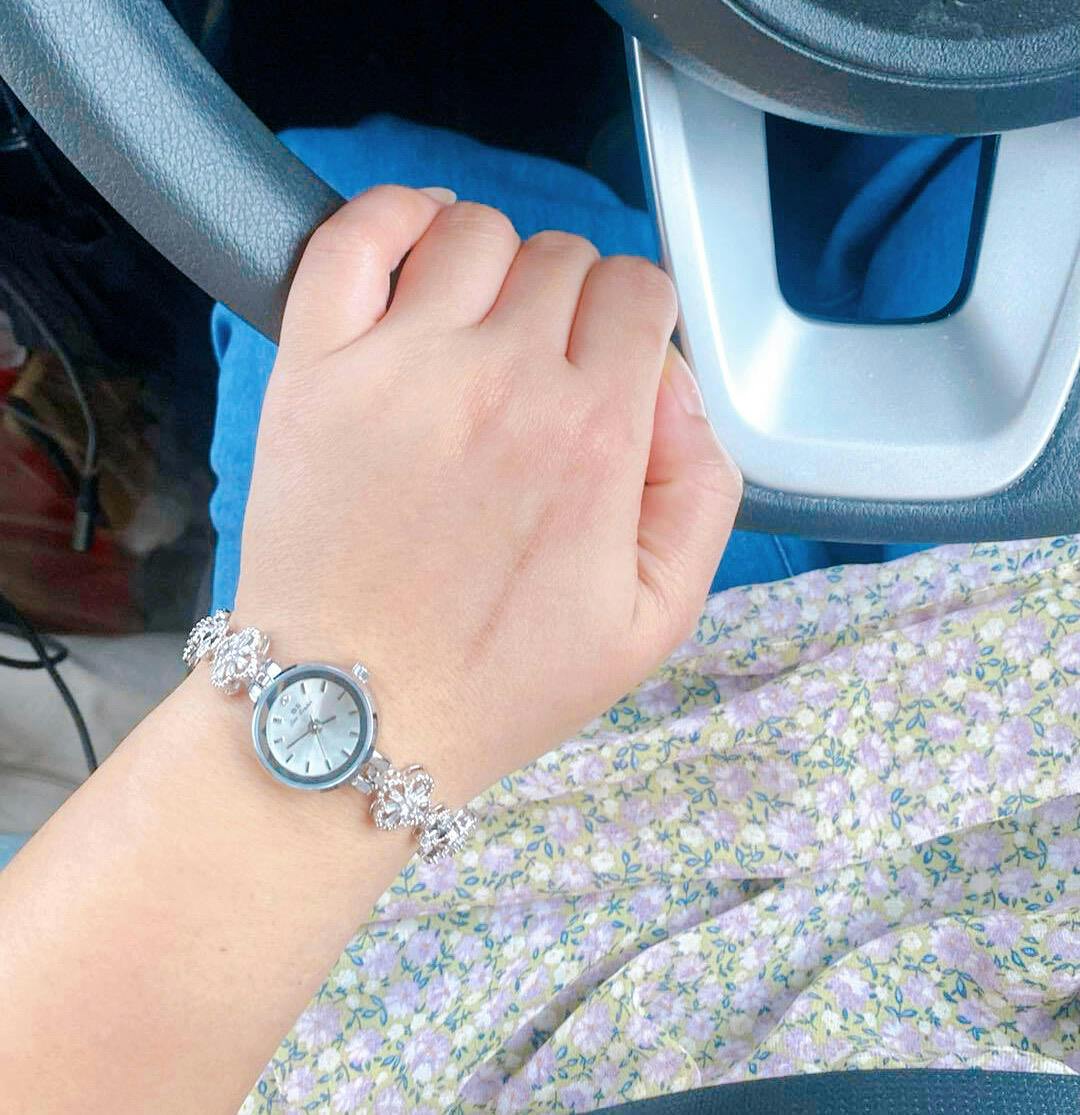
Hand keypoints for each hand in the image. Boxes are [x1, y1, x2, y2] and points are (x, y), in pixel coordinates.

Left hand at [234, 186, 740, 800]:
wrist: (355, 716)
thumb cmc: (498, 680)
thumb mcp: (655, 618)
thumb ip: (703, 487)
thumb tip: (676, 381)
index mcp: (592, 439)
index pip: (639, 292)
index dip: (635, 321)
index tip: (610, 363)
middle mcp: (502, 384)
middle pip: (563, 257)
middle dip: (569, 301)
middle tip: (543, 369)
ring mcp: (400, 368)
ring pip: (473, 231)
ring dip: (492, 261)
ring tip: (479, 326)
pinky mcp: (315, 370)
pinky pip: (352, 236)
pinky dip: (390, 217)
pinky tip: (412, 246)